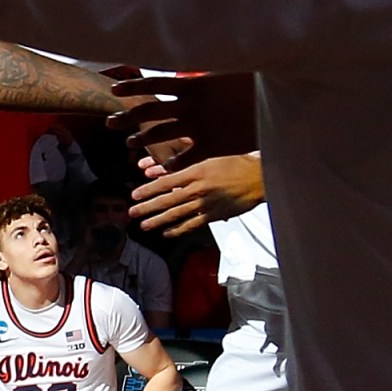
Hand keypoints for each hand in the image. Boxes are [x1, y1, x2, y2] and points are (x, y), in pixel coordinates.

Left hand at [107, 72, 258, 163]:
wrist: (276, 104)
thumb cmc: (255, 83)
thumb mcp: (228, 70)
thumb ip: (206, 72)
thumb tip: (193, 63)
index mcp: (193, 84)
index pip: (154, 83)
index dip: (132, 86)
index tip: (114, 89)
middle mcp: (190, 106)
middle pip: (150, 111)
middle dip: (128, 117)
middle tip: (110, 122)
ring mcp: (199, 127)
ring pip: (161, 134)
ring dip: (143, 139)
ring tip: (129, 144)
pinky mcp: (212, 146)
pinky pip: (184, 157)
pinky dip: (171, 162)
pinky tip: (162, 167)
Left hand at [130, 152, 265, 235]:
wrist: (259, 177)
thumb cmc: (235, 163)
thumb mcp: (210, 157)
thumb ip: (188, 165)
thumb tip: (164, 170)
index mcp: (197, 171)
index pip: (166, 181)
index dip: (149, 190)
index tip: (135, 195)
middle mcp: (199, 188)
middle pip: (168, 200)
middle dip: (148, 208)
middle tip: (132, 214)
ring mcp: (207, 203)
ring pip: (177, 214)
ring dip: (158, 221)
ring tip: (144, 225)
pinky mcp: (215, 215)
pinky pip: (193, 224)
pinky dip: (178, 229)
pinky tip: (166, 233)